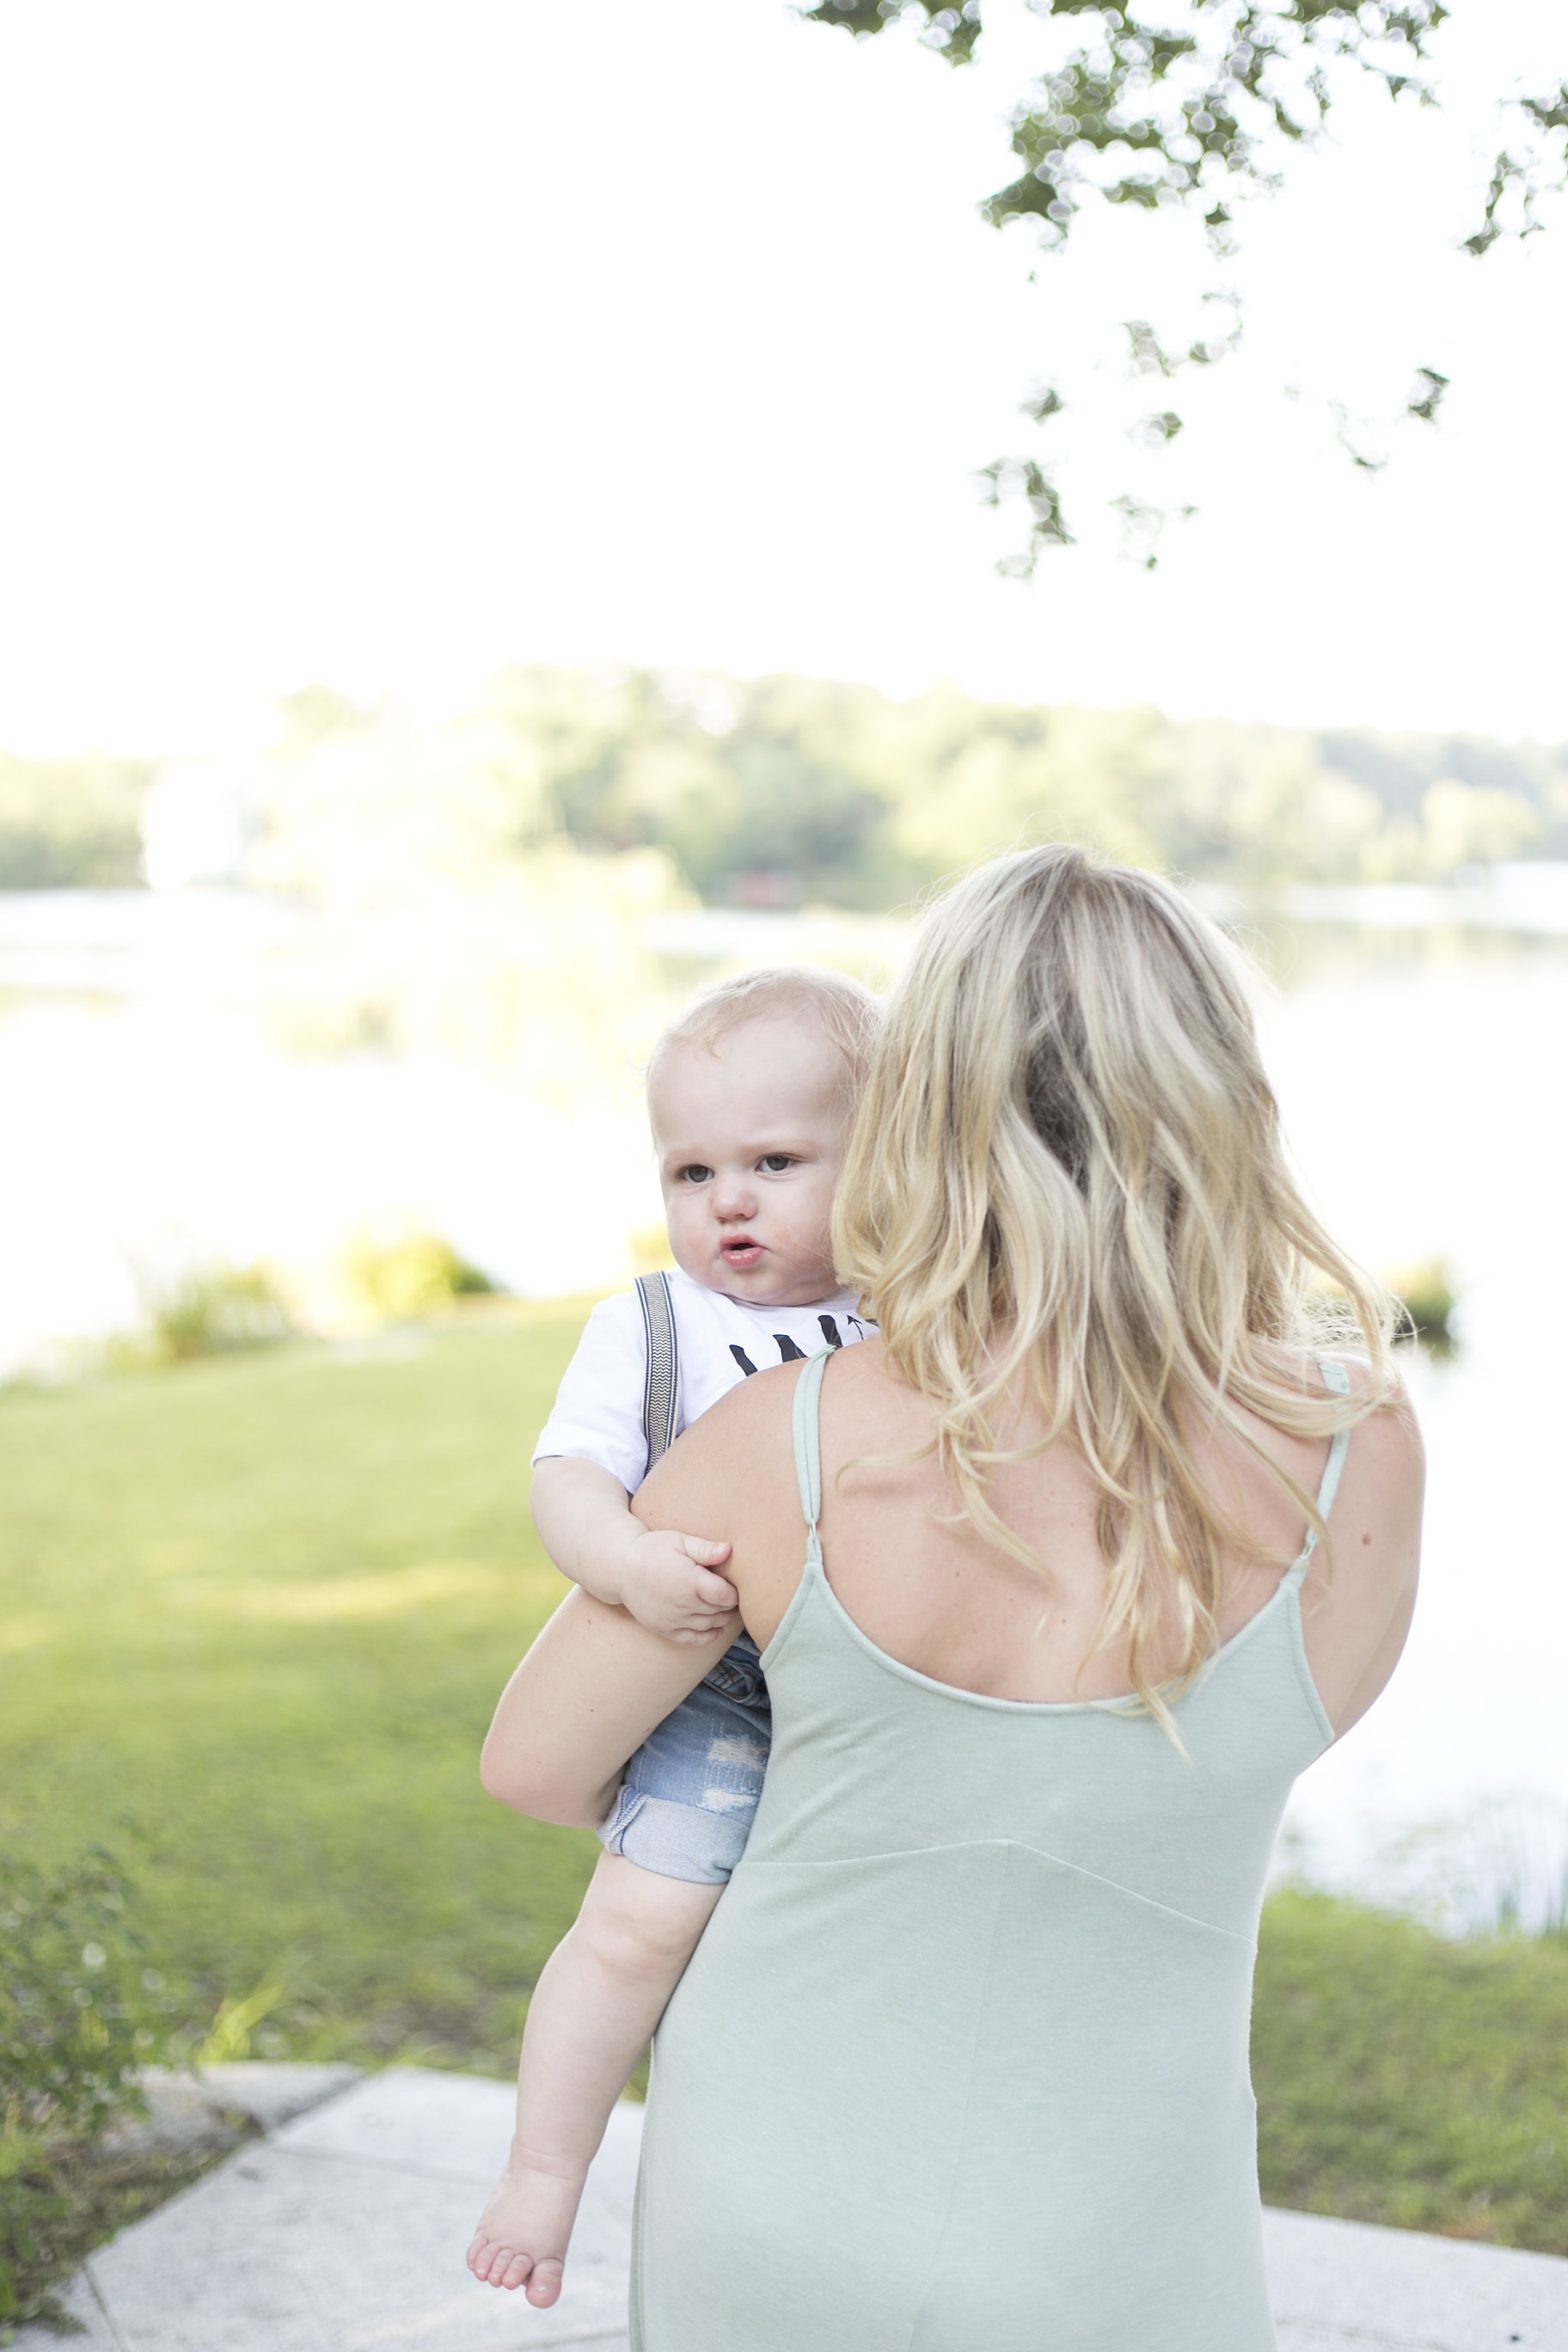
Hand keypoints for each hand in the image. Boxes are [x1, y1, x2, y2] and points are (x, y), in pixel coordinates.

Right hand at [614, 1526, 738, 1644]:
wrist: (621, 1568)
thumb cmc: (653, 1549)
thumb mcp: (678, 1541)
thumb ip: (705, 1548)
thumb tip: (728, 1551)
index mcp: (689, 1581)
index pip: (726, 1596)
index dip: (735, 1592)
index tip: (735, 1584)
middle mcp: (682, 1604)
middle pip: (719, 1611)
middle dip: (730, 1604)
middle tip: (733, 1594)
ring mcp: (672, 1619)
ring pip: (709, 1626)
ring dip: (721, 1618)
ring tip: (725, 1607)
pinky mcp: (664, 1629)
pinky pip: (692, 1640)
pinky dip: (707, 1636)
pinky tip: (715, 1628)